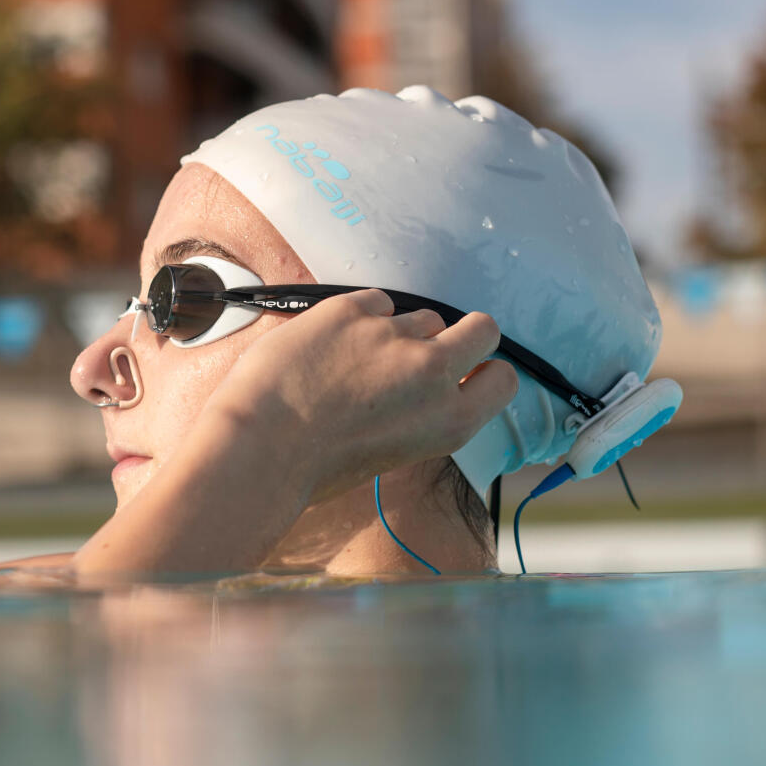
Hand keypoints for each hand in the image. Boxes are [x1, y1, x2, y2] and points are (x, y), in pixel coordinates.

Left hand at [207, 289, 517, 503]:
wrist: (261, 445)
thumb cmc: (316, 466)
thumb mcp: (393, 454)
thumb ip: (421, 416)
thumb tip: (420, 390)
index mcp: (449, 422)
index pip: (503, 379)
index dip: (485, 371)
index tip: (467, 370)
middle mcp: (432, 374)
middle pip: (482, 327)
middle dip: (462, 334)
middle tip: (424, 349)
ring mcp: (393, 335)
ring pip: (422, 314)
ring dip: (399, 331)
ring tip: (356, 359)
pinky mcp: (351, 309)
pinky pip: (376, 300)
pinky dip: (360, 315)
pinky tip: (331, 342)